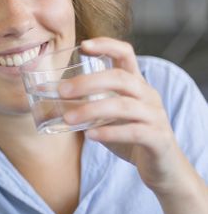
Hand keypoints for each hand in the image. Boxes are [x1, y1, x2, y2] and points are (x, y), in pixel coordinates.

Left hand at [58, 37, 186, 193]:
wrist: (163, 167)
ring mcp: (155, 116)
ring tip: (68, 119)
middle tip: (61, 91)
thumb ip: (88, 103)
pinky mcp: (158, 139)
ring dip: (92, 110)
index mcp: (136, 84)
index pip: (126, 54)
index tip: (83, 45)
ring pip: (124, 105)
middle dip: (88, 82)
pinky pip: (134, 131)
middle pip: (120, 78)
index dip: (107, 45)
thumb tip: (50, 97)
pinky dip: (109, 132)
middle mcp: (148, 95)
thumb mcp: (109, 115)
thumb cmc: (130, 136)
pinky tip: (90, 136)